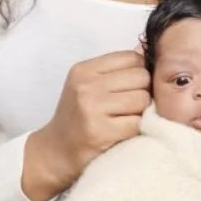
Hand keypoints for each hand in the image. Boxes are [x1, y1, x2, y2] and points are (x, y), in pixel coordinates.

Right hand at [21, 50, 150, 200]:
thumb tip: (145, 49)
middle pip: (141, 77)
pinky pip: (138, 122)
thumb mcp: (88, 84)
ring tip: (126, 118)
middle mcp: (86, 86)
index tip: (132, 86)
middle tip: (130, 105)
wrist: (55, 151)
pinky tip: (123, 131)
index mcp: (84, 70)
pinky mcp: (101, 132)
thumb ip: (116, 69)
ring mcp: (92, 108)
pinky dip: (136, 128)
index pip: (132, 57)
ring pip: (142, 99)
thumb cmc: (77, 116)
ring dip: (141, 111)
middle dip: (143, 91)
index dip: (140, 71)